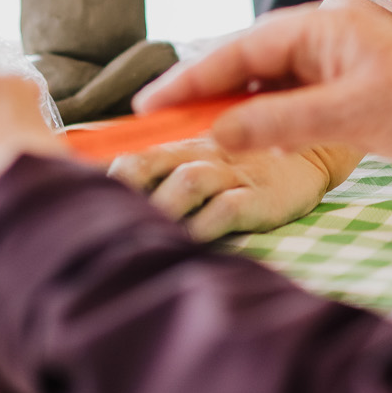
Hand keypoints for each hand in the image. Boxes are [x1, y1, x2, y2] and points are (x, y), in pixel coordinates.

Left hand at [107, 134, 358, 239]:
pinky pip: (229, 208)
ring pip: (188, 182)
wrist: (316, 155)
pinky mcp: (261, 197)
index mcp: (188, 148)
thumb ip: (171, 173)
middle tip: (95, 220)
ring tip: (135, 235)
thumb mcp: (211, 160)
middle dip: (123, 190)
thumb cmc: (251, 164)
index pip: (140, 156)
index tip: (76, 199)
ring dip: (160, 207)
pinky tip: (187, 244)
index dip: (110, 177)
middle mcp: (206, 157)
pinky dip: (206, 224)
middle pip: (155, 166)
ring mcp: (234, 176)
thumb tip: (118, 195)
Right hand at [135, 0, 391, 174]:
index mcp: (321, 27)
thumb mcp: (348, 113)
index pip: (240, 49)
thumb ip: (279, 121)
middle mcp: (324, 43)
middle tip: (155, 128)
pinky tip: (242, 146)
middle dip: (203, 95)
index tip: (148, 106)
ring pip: (268, 89)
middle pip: (248, 66)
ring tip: (188, 141)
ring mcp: (337, 71)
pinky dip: (263, 126)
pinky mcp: (351, 100)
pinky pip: (291, 109)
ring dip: (232, 113)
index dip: (191, 77)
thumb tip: (216, 134)